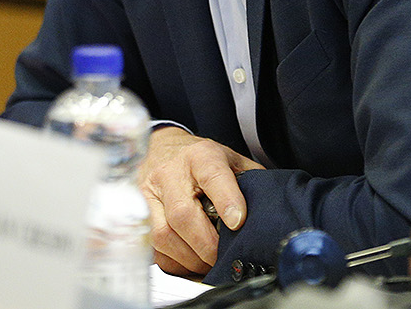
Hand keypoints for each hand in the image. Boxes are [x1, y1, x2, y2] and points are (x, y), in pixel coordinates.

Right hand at [140, 128, 263, 276]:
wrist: (161, 148)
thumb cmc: (199, 159)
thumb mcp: (229, 159)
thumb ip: (250, 181)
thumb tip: (272, 207)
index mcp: (199, 156)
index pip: (212, 175)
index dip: (226, 200)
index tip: (238, 222)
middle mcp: (169, 173)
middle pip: (183, 215)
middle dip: (207, 244)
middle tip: (223, 256)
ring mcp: (149, 194)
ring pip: (164, 235)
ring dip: (190, 257)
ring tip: (208, 261)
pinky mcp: (138, 214)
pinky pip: (153, 248)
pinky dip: (175, 261)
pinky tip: (190, 260)